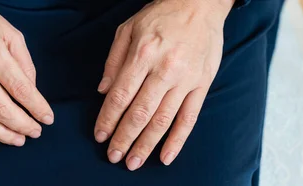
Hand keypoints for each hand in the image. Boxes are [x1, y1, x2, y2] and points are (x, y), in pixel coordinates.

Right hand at [0, 0, 53, 151]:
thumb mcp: (10, 33)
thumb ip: (24, 64)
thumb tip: (31, 93)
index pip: (20, 88)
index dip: (36, 107)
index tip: (47, 119)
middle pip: (0, 108)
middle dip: (22, 125)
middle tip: (35, 132)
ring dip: (1, 135)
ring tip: (17, 140)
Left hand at [94, 0, 232, 170]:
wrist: (200, 4)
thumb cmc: (160, 16)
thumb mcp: (127, 29)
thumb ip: (113, 61)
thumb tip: (102, 91)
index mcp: (142, 54)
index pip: (120, 95)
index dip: (108, 119)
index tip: (100, 136)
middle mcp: (164, 69)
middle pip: (140, 113)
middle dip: (124, 138)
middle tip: (113, 156)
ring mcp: (186, 79)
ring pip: (163, 120)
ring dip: (146, 145)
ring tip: (133, 162)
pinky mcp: (202, 85)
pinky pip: (189, 118)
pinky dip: (177, 140)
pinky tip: (166, 156)